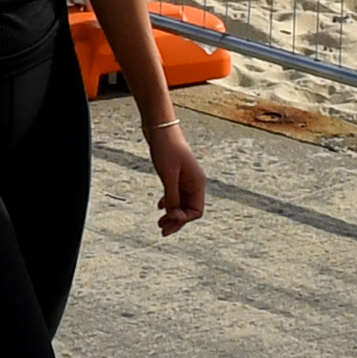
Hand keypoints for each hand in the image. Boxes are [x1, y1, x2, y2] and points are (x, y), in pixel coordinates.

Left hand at [143, 109, 208, 237]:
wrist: (160, 126)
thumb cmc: (166, 148)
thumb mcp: (168, 175)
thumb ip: (172, 196)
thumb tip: (173, 216)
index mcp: (197, 183)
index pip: (196, 211)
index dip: (183, 218)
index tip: (168, 216)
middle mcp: (194, 182)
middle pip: (189, 210)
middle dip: (177, 221)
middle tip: (162, 231)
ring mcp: (185, 178)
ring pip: (181, 203)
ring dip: (172, 214)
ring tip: (159, 224)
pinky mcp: (175, 174)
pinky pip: (175, 195)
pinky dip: (169, 203)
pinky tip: (160, 206)